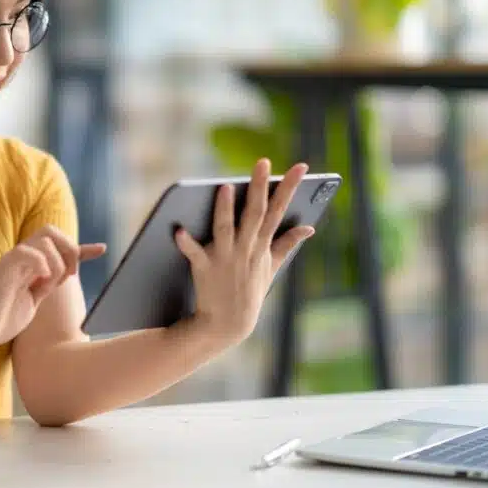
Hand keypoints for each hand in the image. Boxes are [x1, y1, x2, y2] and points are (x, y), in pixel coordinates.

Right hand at [0, 225, 105, 351]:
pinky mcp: (3, 269)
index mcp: (30, 265)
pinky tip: (41, 279)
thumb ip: (47, 285)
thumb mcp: (33, 301)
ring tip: (49, 283)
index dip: (82, 248)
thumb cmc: (0, 320)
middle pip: (51, 231)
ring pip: (44, 238)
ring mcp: (12, 261)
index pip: (58, 247)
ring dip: (56, 260)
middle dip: (69, 248)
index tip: (102, 249)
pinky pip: (26, 252)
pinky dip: (41, 262)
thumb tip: (65, 273)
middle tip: (68, 276)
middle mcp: (22, 258)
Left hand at [174, 159, 314, 346]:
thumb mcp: (272, 268)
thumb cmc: (249, 291)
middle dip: (259, 187)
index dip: (290, 188)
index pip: (278, 210)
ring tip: (223, 186)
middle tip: (263, 162)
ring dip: (224, 209)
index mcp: (262, 245)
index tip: (300, 167)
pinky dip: (186, 243)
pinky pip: (194, 253)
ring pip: (225, 228)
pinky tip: (177, 230)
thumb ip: (287, 244)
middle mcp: (246, 249)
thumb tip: (309, 228)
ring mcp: (226, 258)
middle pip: (254, 213)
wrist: (228, 324)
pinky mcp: (205, 268)